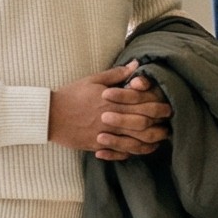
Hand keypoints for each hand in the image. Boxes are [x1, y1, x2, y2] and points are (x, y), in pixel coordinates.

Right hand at [50, 63, 170, 160]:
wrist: (48, 115)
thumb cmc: (71, 95)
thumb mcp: (93, 80)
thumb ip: (116, 74)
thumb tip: (136, 65)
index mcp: (112, 101)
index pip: (142, 104)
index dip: (158, 106)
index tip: (168, 107)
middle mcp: (110, 119)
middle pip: (142, 125)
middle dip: (159, 125)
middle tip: (169, 125)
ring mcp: (104, 134)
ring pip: (134, 142)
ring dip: (150, 142)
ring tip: (160, 139)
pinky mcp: (97, 145)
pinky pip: (119, 152)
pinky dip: (133, 152)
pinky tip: (141, 150)